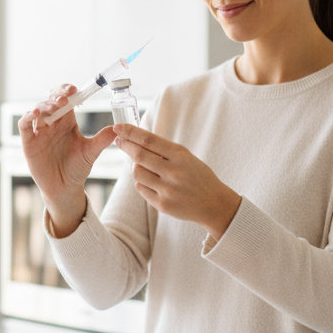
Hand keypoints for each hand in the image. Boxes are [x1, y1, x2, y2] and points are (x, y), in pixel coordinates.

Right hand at [18, 84, 116, 235]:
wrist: (65, 188)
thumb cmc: (77, 169)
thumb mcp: (91, 152)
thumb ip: (102, 139)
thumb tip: (117, 128)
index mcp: (67, 121)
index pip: (66, 99)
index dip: (68, 91)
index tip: (76, 89)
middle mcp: (52, 123)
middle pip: (50, 101)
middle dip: (57, 96)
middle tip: (65, 97)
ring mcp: (39, 131)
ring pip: (38, 110)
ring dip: (44, 105)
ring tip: (53, 105)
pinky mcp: (29, 141)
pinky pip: (24, 125)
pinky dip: (27, 117)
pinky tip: (35, 113)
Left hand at [112, 123, 241, 239]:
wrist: (214, 204)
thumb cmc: (198, 176)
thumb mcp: (186, 157)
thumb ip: (164, 151)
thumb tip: (135, 140)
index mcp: (180, 155)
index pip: (149, 140)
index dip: (130, 132)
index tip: (118, 127)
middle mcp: (173, 172)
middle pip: (139, 155)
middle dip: (125, 145)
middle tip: (119, 140)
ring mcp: (167, 189)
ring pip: (137, 173)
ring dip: (135, 166)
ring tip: (142, 165)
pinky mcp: (162, 204)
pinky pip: (141, 188)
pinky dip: (141, 182)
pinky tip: (150, 181)